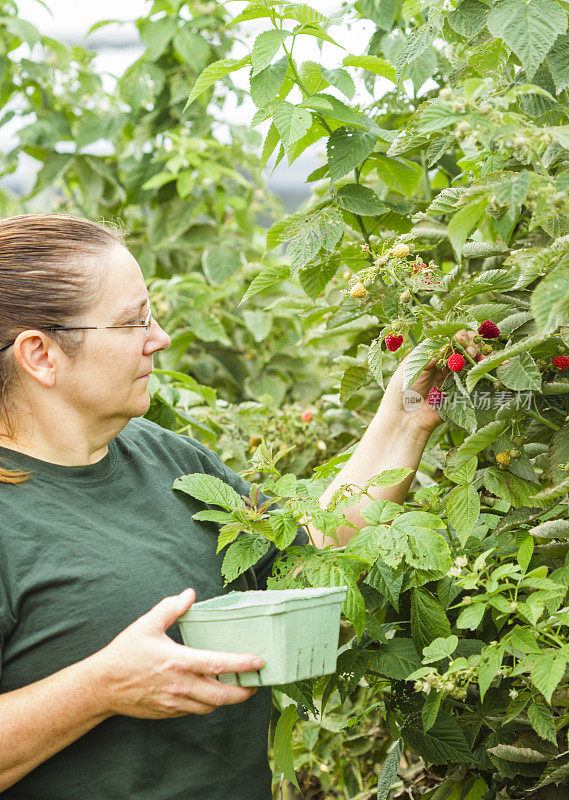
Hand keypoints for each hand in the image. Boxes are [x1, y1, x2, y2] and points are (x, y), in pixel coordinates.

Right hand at [91, 588, 263, 718]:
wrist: (102, 685)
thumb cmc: (125, 653)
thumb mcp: (147, 624)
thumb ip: (171, 608)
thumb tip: (190, 594)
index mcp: (178, 661)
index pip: (217, 664)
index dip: (241, 664)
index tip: (258, 662)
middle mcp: (179, 685)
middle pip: (221, 696)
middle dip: (243, 692)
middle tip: (255, 683)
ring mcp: (174, 703)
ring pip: (209, 707)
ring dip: (226, 699)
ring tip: (237, 687)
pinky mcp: (167, 712)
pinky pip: (194, 711)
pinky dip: (206, 703)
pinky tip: (209, 692)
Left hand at [384, 329, 487, 434]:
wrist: (405, 417)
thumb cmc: (402, 389)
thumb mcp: (413, 366)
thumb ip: (432, 354)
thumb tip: (451, 341)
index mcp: (430, 354)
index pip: (448, 339)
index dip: (458, 336)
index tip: (464, 338)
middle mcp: (442, 363)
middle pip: (462, 348)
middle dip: (471, 345)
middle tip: (472, 350)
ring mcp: (451, 376)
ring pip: (470, 361)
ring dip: (478, 356)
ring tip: (480, 357)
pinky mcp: (458, 390)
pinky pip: (471, 378)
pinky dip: (480, 371)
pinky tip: (485, 366)